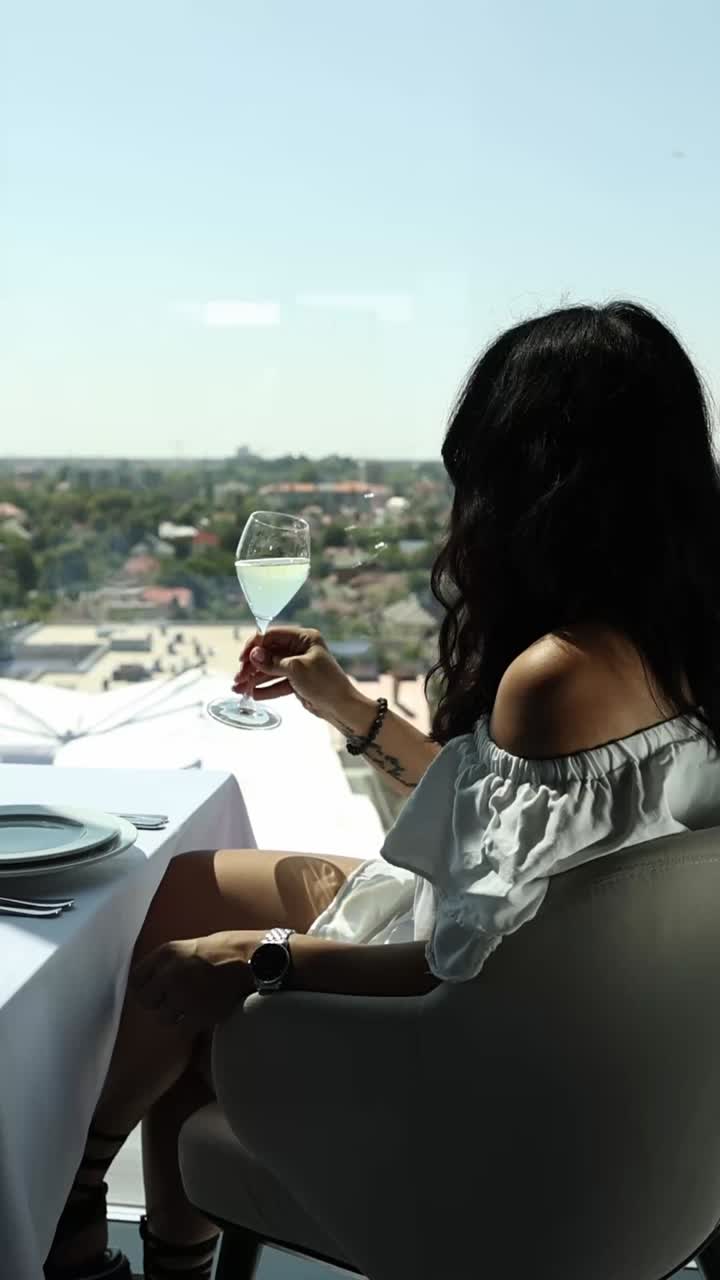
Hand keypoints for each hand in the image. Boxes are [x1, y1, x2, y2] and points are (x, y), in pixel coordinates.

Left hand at [129, 930, 263, 1031]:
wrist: (256, 959)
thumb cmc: (229, 949)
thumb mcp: (193, 946)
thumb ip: (172, 962)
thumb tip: (157, 980)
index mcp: (166, 953)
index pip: (136, 979)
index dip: (144, 988)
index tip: (155, 993)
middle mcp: (169, 974)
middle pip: (146, 1001)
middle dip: (159, 1004)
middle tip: (175, 1003)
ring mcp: (183, 995)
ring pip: (163, 1018)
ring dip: (176, 1017)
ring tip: (193, 1009)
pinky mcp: (198, 1013)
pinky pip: (182, 1029)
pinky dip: (190, 1026)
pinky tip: (203, 1016)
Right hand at [232, 626, 355, 725]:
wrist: (342, 707)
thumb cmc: (324, 683)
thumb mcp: (296, 669)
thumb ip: (272, 662)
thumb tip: (253, 654)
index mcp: (304, 638)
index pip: (272, 636)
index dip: (255, 646)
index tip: (242, 659)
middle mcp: (299, 649)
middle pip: (269, 654)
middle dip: (252, 667)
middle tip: (238, 679)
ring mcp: (298, 665)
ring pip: (271, 670)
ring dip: (255, 679)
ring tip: (238, 689)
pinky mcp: (297, 681)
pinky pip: (277, 682)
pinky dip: (265, 688)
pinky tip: (253, 694)